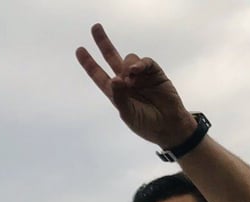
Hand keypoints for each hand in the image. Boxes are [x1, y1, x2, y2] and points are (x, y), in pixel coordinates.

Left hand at [75, 23, 196, 148]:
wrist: (169, 126)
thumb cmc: (146, 124)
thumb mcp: (128, 114)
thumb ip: (120, 97)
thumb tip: (114, 78)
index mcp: (116, 93)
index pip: (99, 75)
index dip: (89, 63)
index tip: (80, 50)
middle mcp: (126, 81)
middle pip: (111, 58)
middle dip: (104, 43)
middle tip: (95, 27)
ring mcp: (140, 76)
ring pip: (129, 59)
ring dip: (127, 65)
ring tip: (131, 77)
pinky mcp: (155, 73)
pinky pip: (145, 62)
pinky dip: (140, 64)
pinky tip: (137, 70)